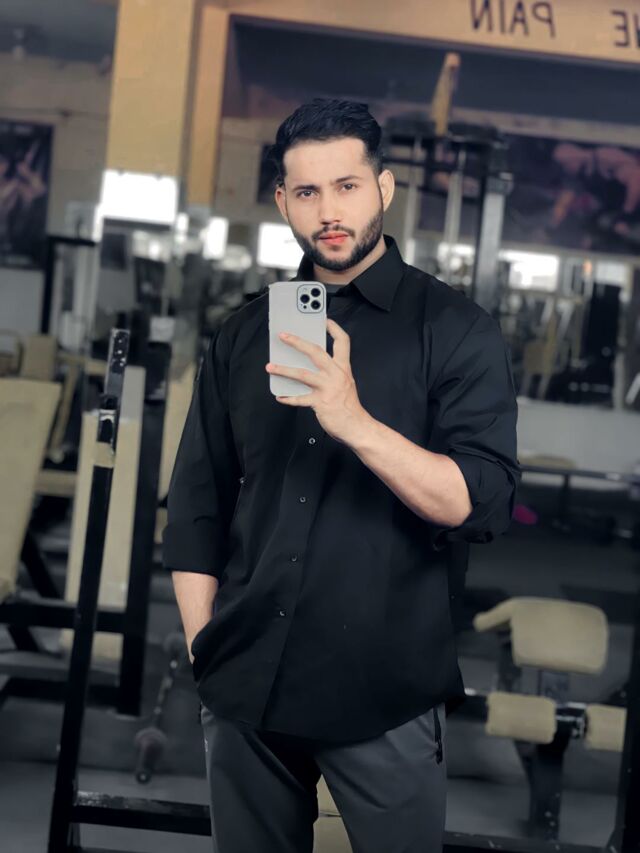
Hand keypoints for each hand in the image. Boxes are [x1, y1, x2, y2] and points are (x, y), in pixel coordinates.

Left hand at [266, 318, 368, 443]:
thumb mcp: (345, 383)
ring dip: (284, 369)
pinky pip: (299, 399)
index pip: (342, 342)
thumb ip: (331, 373)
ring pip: (302, 374)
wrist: (357, 427)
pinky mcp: (320, 402)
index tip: (324, 320)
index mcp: (343, 368)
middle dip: (298, 342)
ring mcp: (327, 388)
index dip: (334, 329)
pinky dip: (288, 398)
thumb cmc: (350, 407)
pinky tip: (280, 396)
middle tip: (284, 336)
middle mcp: (336, 375)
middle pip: (316, 352)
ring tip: (271, 367)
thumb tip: (309, 366)